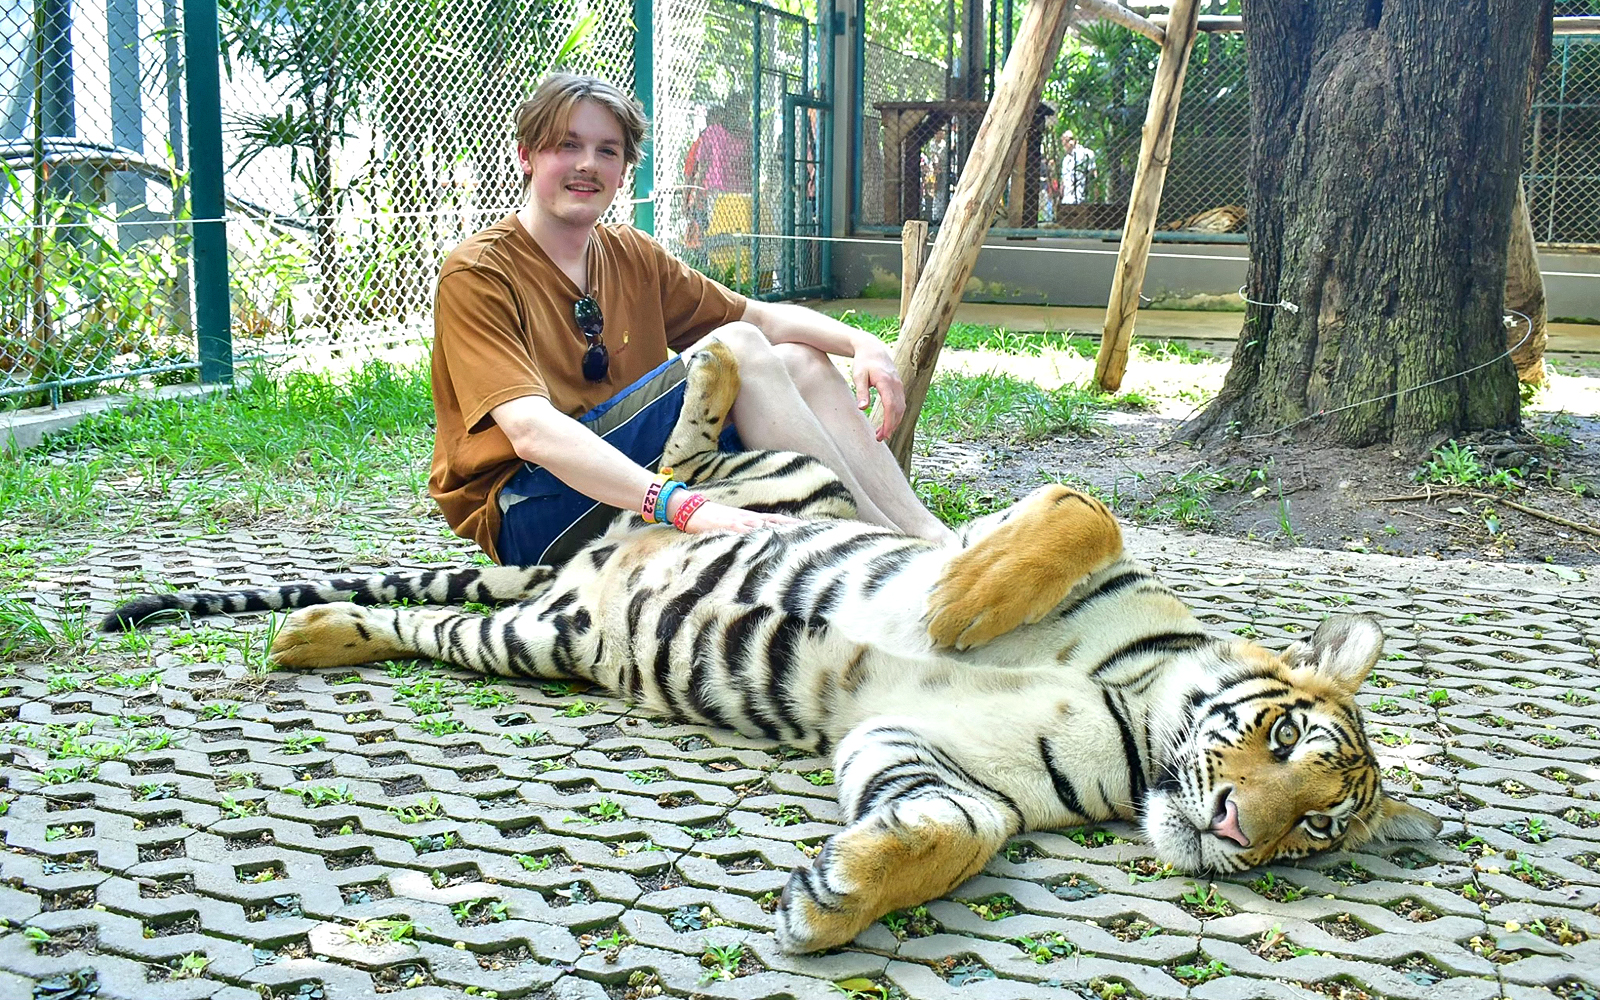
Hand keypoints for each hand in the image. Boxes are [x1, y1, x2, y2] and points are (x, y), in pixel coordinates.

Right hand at [672, 498, 799, 534]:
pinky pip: (740, 529)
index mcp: (750, 518)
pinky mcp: (724, 525)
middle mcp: (747, 518)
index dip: (791, 523)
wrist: (690, 508)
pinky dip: (751, 533)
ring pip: (761, 525)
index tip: (809, 527)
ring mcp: (737, 521)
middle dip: (790, 526)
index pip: (776, 520)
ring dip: (775, 530)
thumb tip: (757, 540)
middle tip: (809, 531)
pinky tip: (761, 536)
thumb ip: (744, 532)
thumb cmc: (710, 519)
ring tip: (792, 535)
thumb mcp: (731, 525)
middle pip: (774, 521)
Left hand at [851, 340, 904, 440]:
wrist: (872, 349)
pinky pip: (901, 403)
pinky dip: (896, 414)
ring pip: (901, 408)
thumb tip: (862, 408)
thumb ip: (861, 391)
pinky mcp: (899, 386)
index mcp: (886, 382)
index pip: (890, 406)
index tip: (882, 435)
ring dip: (894, 422)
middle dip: (891, 426)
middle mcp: (896, 384)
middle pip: (898, 410)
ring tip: (883, 433)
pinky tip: (888, 421)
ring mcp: (899, 385)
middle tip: (880, 438)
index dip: (888, 422)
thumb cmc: (863, 362)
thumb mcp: (858, 376)